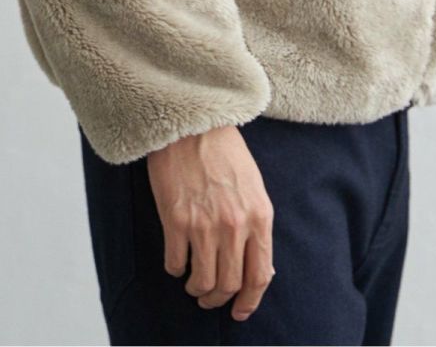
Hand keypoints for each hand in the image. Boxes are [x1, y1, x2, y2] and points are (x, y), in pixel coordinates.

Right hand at [146, 123, 276, 321]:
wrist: (194, 124)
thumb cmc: (224, 153)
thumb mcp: (254, 188)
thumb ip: (257, 227)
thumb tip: (260, 269)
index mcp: (259, 216)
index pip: (260, 275)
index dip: (250, 301)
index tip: (240, 311)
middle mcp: (234, 225)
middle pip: (230, 285)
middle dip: (219, 300)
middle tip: (211, 299)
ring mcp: (204, 224)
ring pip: (203, 282)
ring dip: (197, 290)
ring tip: (193, 284)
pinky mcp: (176, 220)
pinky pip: (175, 265)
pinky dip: (176, 270)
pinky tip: (177, 261)